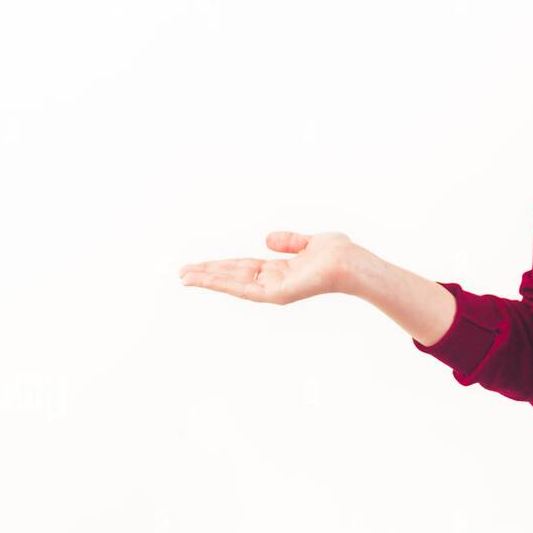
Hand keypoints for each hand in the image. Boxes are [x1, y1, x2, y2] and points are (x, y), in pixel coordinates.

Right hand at [179, 231, 354, 303]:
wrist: (352, 263)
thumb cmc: (339, 254)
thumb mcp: (310, 242)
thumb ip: (290, 241)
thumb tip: (266, 239)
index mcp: (279, 270)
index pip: (243, 268)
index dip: (221, 266)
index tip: (199, 265)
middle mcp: (273, 282)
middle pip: (233, 277)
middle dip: (207, 275)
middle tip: (181, 274)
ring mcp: (274, 290)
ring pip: (233, 284)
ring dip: (208, 280)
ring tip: (183, 277)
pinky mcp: (276, 294)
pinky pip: (245, 288)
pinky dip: (224, 283)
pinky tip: (206, 279)